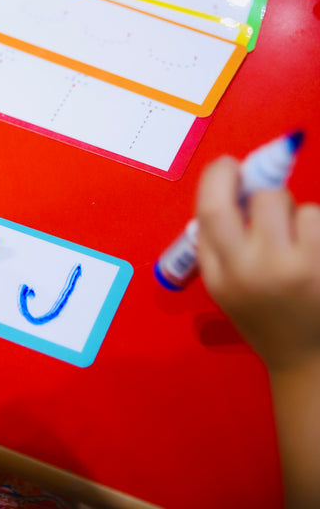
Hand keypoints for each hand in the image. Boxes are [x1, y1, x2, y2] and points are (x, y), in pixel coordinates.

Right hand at [196, 156, 319, 372]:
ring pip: (302, 208)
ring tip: (297, 246)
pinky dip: (317, 231)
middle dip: (266, 196)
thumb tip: (234, 181)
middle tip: (268, 217)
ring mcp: (301, 270)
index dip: (221, 176)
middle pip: (265, 198)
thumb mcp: (220, 282)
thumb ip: (216, 236)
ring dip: (298, 217)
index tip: (229, 165)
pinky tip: (314, 257)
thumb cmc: (258, 313)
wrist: (304, 357)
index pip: (214, 209)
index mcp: (222, 273)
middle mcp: (259, 270)